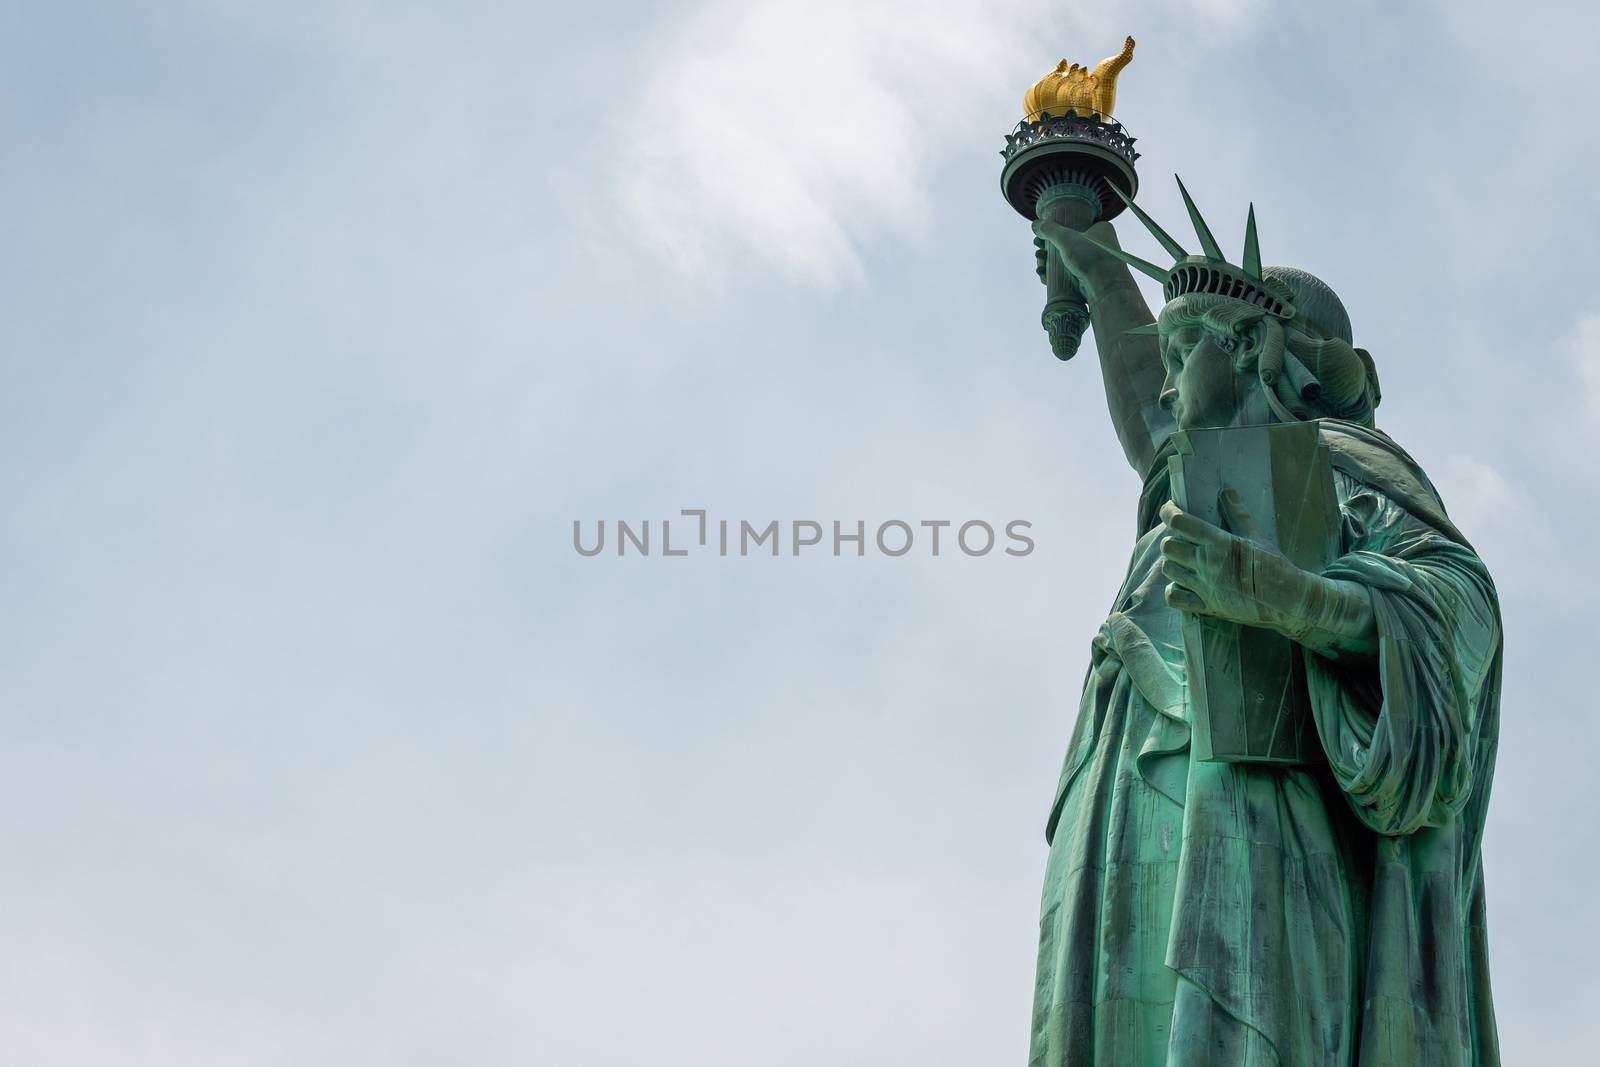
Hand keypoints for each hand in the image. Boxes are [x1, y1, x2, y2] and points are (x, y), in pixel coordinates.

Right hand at [1031, 218, 1127, 298]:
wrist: (1107, 287)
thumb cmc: (1091, 257)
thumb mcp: (1067, 238)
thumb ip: (1050, 230)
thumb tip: (1035, 224)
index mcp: (1100, 229)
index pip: (1074, 226)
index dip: (1056, 232)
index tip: (1041, 238)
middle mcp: (1099, 245)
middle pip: (1067, 244)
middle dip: (1048, 250)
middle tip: (1038, 253)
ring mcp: (1095, 263)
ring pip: (1067, 261)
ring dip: (1049, 263)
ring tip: (1039, 267)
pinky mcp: (1089, 278)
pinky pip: (1069, 274)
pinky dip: (1056, 275)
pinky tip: (1043, 276)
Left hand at [1158, 488, 1377, 657]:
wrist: (1287, 600)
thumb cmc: (1273, 565)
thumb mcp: (1255, 537)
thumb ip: (1237, 514)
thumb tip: (1227, 490)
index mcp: (1218, 543)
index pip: (1181, 522)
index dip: (1169, 512)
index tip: (1170, 509)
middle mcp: (1206, 564)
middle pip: (1168, 547)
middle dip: (1171, 539)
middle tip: (1180, 539)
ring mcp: (1204, 586)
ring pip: (1169, 570)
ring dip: (1172, 562)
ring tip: (1183, 560)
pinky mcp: (1207, 606)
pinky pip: (1175, 598)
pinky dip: (1173, 591)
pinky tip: (1181, 585)